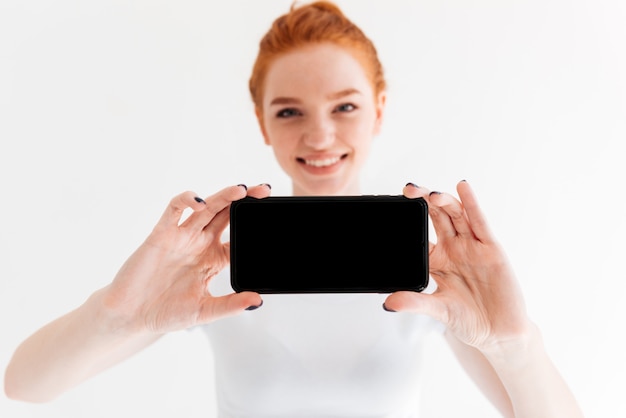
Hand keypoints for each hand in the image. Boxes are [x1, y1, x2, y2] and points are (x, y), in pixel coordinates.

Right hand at [99, 184, 270, 334]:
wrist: (130, 315)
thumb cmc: (166, 313)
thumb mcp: (204, 312)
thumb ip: (230, 305)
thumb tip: (257, 301)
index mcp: (214, 259)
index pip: (239, 237)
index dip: (254, 227)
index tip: (272, 219)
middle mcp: (200, 243)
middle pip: (227, 215)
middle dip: (245, 201)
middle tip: (265, 191)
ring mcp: (182, 236)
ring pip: (207, 208)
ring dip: (223, 196)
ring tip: (241, 190)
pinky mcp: (162, 234)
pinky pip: (174, 210)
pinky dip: (187, 200)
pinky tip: (200, 203)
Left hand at [384, 181, 531, 352]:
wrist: (499, 333)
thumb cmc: (469, 320)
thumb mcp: (437, 310)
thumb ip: (414, 303)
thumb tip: (388, 303)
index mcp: (437, 260)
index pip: (419, 234)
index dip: (408, 220)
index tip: (394, 208)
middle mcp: (454, 248)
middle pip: (436, 217)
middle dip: (423, 202)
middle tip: (408, 190)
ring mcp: (472, 246)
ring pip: (456, 215)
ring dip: (444, 201)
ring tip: (430, 195)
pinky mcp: (491, 249)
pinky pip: (480, 223)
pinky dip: (472, 204)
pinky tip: (463, 187)